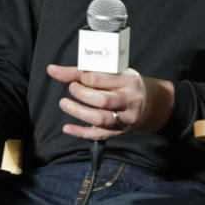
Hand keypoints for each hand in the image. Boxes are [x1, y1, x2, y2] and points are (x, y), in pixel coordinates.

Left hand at [47, 65, 174, 139]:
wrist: (152, 103)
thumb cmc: (125, 84)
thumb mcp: (111, 72)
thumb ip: (81, 71)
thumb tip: (52, 70)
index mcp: (127, 80)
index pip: (100, 79)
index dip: (84, 79)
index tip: (77, 78)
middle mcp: (129, 99)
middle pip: (102, 100)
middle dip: (81, 95)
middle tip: (72, 89)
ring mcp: (126, 117)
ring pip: (100, 119)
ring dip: (78, 112)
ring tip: (65, 104)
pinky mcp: (120, 131)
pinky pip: (99, 134)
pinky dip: (81, 132)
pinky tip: (68, 127)